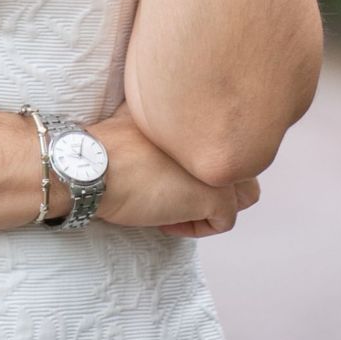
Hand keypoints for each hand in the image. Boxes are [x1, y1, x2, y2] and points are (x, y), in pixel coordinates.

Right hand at [91, 101, 260, 237]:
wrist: (93, 166)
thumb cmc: (104, 146)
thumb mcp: (141, 118)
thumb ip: (165, 121)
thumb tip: (167, 134)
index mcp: (197, 111)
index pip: (224, 135)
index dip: (199, 159)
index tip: (171, 170)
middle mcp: (215, 133)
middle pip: (245, 160)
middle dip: (218, 180)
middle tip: (183, 190)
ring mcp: (219, 164)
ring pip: (247, 193)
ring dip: (217, 204)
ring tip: (180, 206)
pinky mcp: (215, 195)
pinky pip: (224, 221)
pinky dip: (197, 228)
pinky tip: (166, 221)